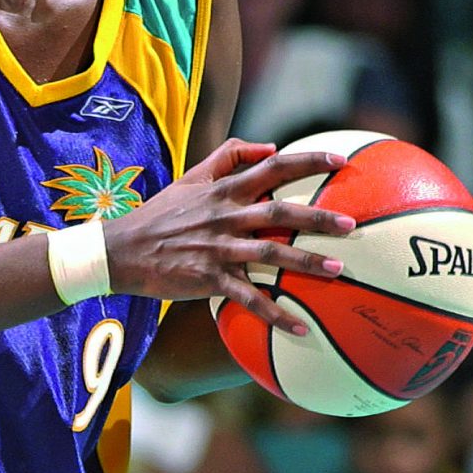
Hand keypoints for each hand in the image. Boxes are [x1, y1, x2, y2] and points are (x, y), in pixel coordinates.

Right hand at [103, 140, 355, 331]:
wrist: (121, 250)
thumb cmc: (159, 214)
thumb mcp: (191, 177)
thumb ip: (229, 156)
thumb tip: (269, 146)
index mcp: (223, 190)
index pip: (272, 167)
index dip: (308, 161)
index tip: (341, 161)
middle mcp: (224, 216)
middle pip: (278, 212)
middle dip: (317, 217)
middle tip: (351, 224)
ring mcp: (217, 249)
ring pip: (269, 253)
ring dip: (304, 262)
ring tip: (337, 270)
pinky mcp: (208, 279)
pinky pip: (247, 298)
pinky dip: (274, 313)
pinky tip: (299, 327)